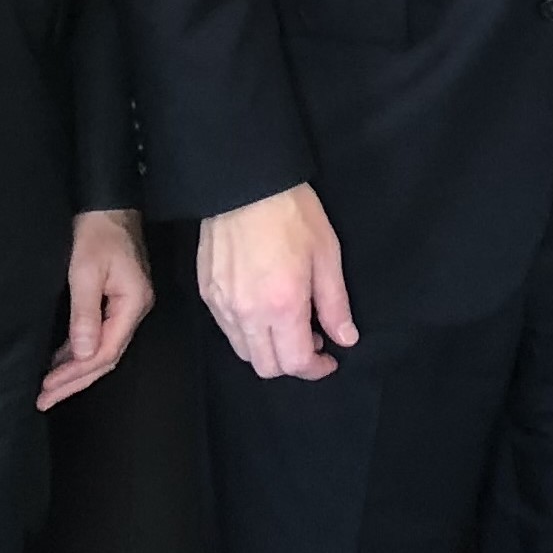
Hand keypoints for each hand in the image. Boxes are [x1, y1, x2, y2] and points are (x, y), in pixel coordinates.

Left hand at [39, 209, 155, 410]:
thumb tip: (82, 355)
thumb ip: (84, 314)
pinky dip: (79, 351)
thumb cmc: (96, 233)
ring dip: (76, 369)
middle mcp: (135, 310)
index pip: (106, 351)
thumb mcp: (85, 272)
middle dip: (74, 380)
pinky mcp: (117, 301)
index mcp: (132, 304)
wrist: (108, 204)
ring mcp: (128, 306)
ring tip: (48, 388)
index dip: (76, 374)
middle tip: (44, 399)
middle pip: (106, 356)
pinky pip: (100, 335)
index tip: (47, 388)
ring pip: (103, 349)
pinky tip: (61, 361)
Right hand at [199, 184, 356, 381]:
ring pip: (244, 352)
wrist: (245, 182)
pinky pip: (227, 330)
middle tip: (311, 340)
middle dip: (293, 364)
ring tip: (287, 324)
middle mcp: (247, 313)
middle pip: (267, 367)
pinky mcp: (207, 293)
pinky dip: (247, 332)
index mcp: (282, 306)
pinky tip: (263, 309)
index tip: (330, 359)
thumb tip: (345, 338)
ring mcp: (222, 305)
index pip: (296, 363)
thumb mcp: (326, 255)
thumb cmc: (291, 213)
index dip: (317, 369)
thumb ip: (335, 304)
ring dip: (268, 350)